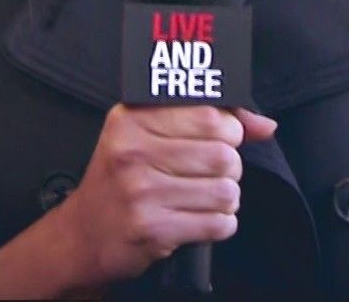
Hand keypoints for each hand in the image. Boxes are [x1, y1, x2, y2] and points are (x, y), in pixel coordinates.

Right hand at [53, 104, 276, 291]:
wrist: (83, 233)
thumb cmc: (122, 179)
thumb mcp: (148, 134)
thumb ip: (208, 120)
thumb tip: (265, 124)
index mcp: (132, 118)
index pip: (210, 115)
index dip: (229, 130)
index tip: (221, 139)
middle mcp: (132, 151)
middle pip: (223, 154)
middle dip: (229, 168)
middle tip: (210, 174)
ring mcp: (141, 192)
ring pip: (226, 191)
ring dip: (226, 199)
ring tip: (203, 198)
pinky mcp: (152, 229)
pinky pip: (217, 224)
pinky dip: (219, 224)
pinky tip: (198, 219)